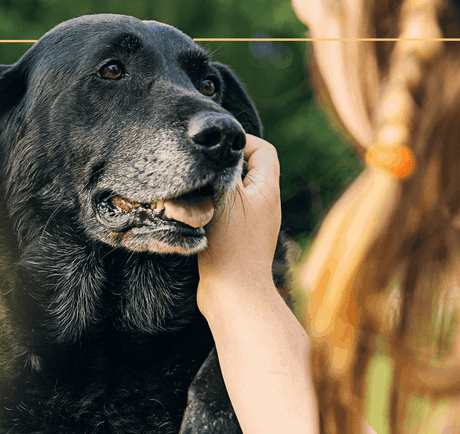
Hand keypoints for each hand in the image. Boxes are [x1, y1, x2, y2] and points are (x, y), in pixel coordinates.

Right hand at [198, 134, 281, 316]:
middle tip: (200, 167)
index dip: (242, 141)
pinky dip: (209, 208)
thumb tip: (219, 148)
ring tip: (193, 192)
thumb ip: (224, 168)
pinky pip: (225, 213)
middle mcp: (264, 204)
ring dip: (212, 188)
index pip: (263, 150)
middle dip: (223, 165)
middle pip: (247, 170)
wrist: (233, 294)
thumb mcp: (226, 196)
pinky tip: (192, 214)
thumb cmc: (230, 244)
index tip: (216, 147)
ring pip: (233, 192)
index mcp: (267, 189)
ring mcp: (252, 223)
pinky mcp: (238, 240)